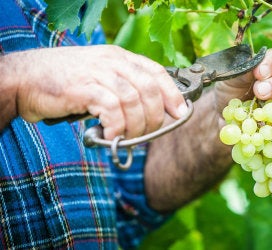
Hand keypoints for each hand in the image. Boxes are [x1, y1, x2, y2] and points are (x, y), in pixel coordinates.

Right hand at [9, 45, 186, 139]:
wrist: (26, 78)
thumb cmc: (65, 82)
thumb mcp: (100, 78)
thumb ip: (124, 91)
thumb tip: (150, 115)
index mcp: (120, 58)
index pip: (157, 72)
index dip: (173, 94)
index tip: (181, 112)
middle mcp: (113, 61)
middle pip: (150, 89)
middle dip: (155, 117)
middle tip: (147, 134)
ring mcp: (98, 72)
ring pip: (134, 101)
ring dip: (137, 125)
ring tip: (128, 137)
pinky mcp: (84, 88)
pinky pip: (112, 109)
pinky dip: (118, 126)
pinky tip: (112, 135)